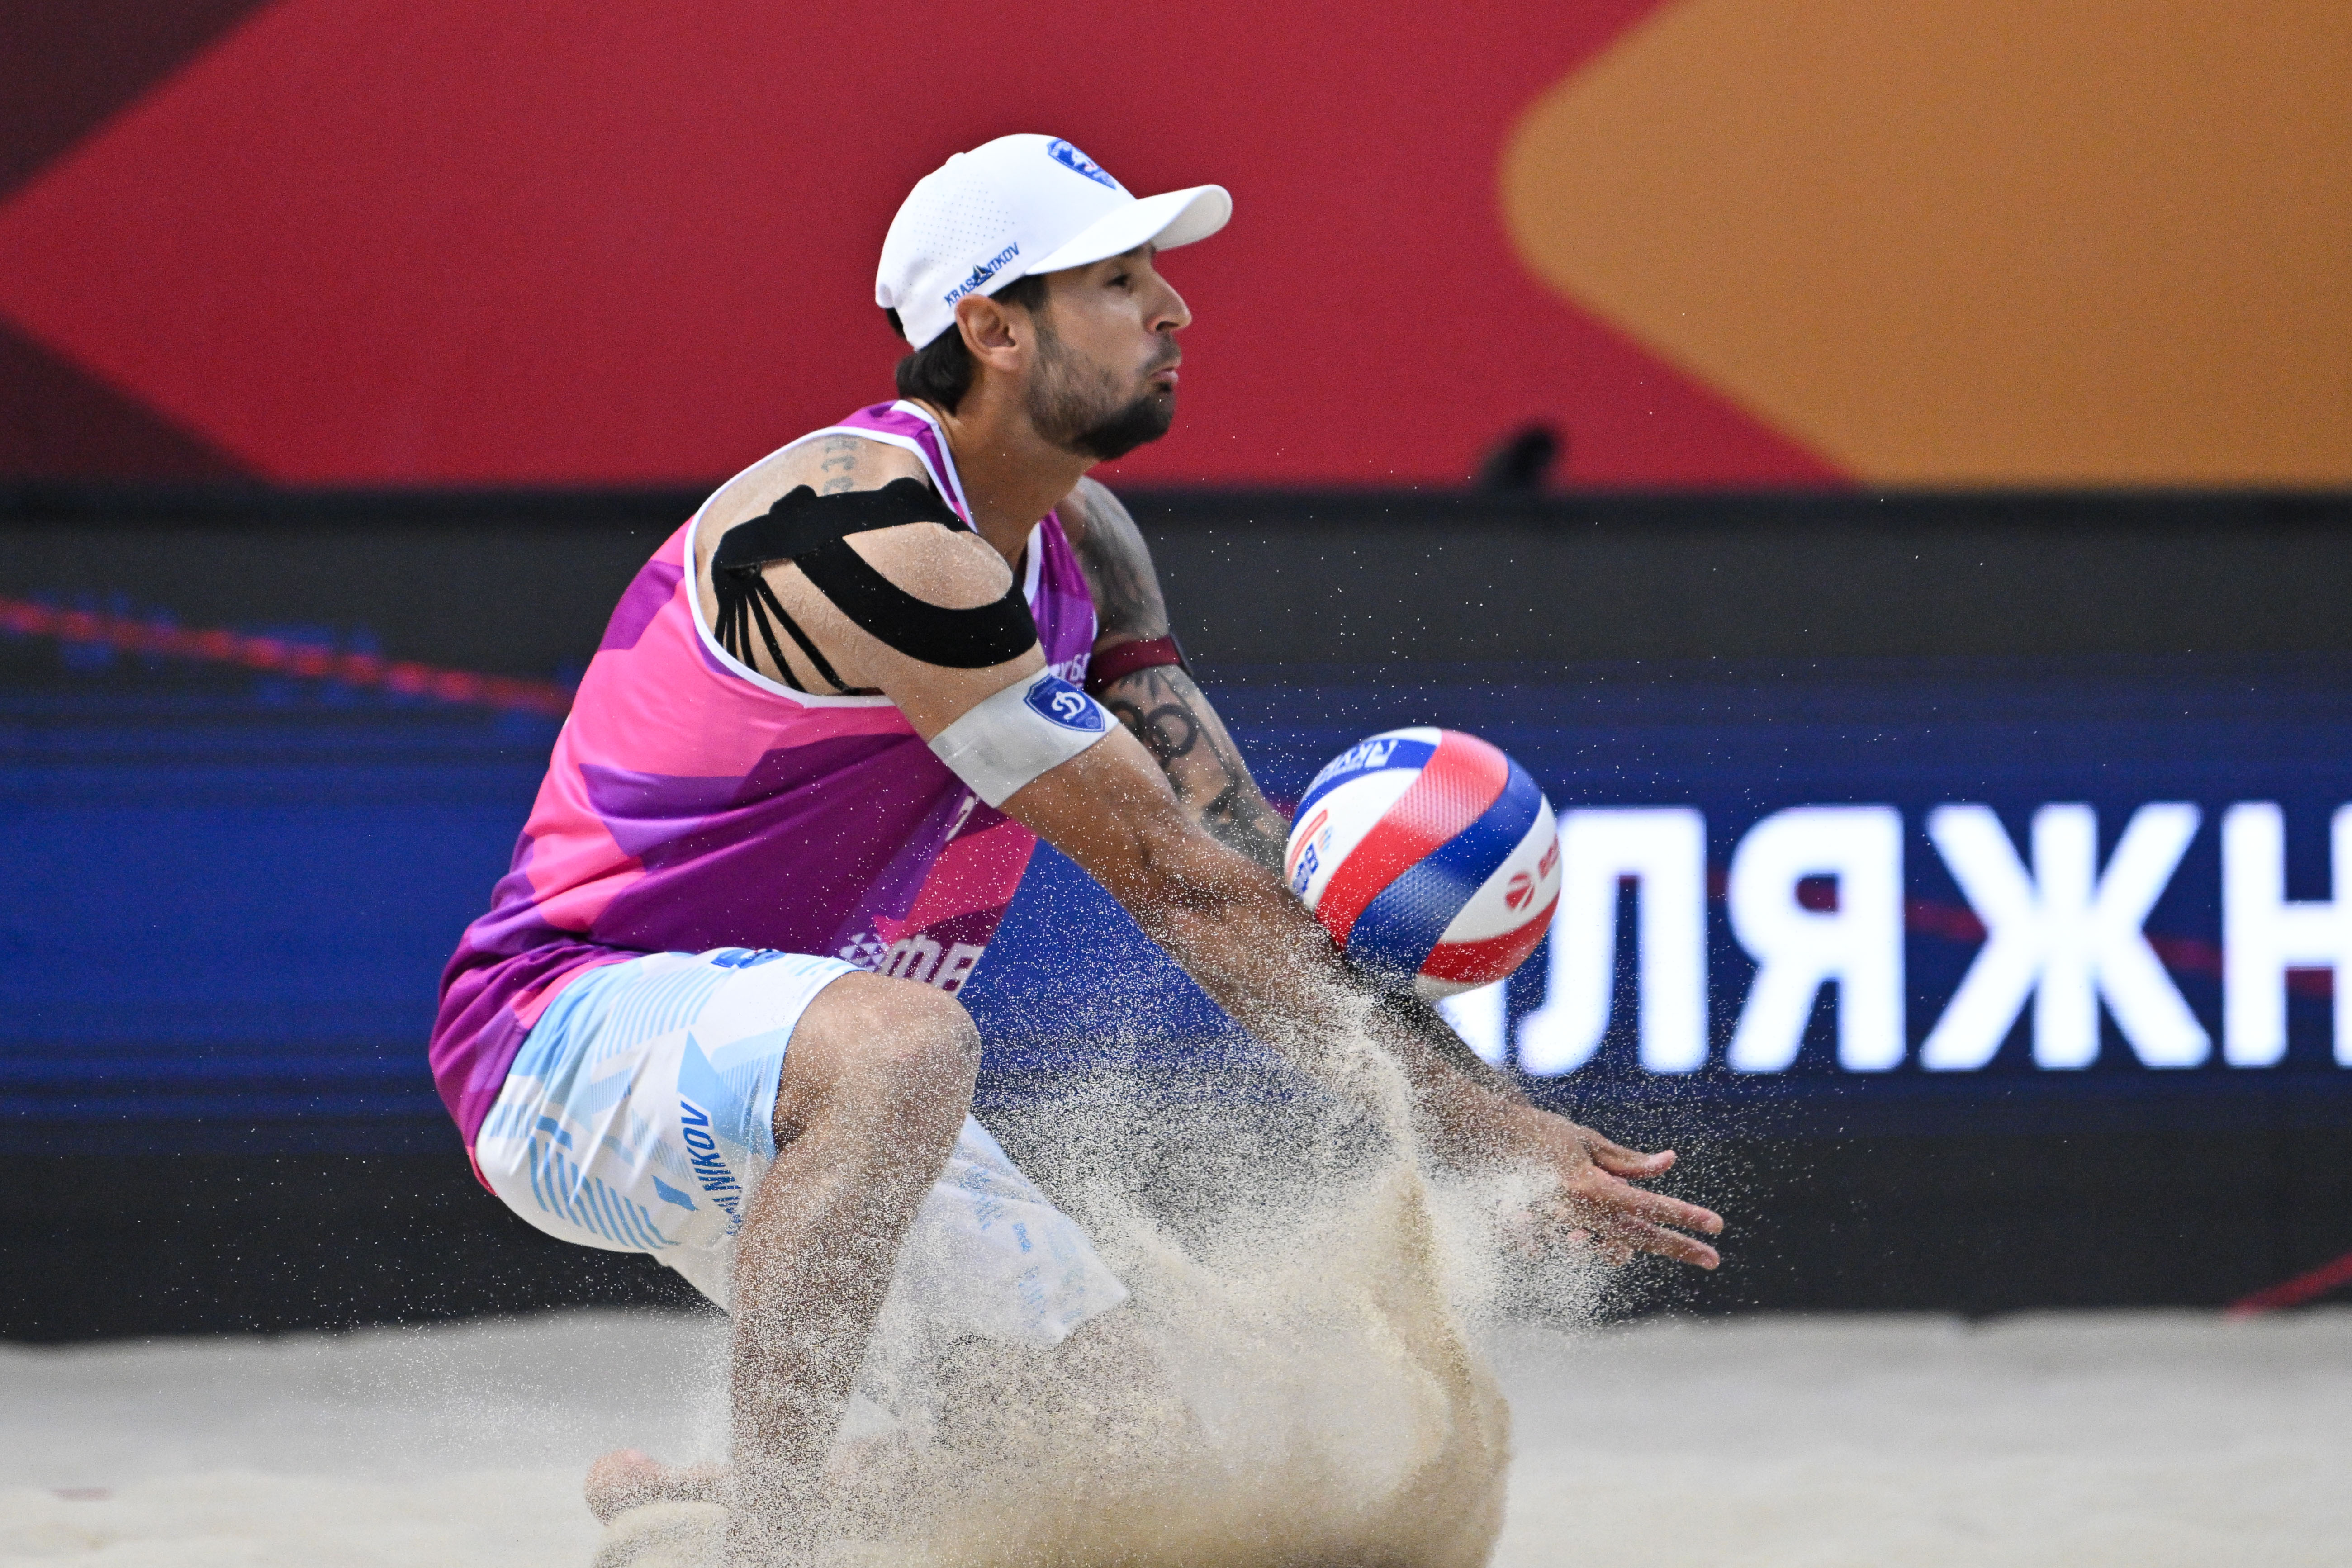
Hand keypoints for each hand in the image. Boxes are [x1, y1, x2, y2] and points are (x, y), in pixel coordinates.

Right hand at [1517, 1112, 1723, 1269]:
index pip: (1648, 1205)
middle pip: (1638, 1236)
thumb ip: (1627, 1161)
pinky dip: (1589, 1246)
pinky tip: (1604, 1246)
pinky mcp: (1546, 1233)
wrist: (1483, 1140)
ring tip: (1659, 1242)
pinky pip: (1575, 1249)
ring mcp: (1561, 1226)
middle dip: (1678, 1247)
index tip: (1717, 1225)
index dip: (1685, 1215)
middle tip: (1712, 1259)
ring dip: (1632, 1247)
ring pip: (1610, 1246)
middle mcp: (1578, 1212)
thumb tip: (1668, 1163)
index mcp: (1590, 1186)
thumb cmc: (1538, 1132)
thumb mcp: (1587, 1140)